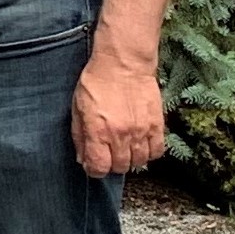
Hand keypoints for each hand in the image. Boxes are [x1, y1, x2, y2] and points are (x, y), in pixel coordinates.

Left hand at [71, 42, 166, 177]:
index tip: (93, 164)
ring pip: (139, 162)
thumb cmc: (96, 82)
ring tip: (124, 148)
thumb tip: (83, 158)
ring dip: (130, 160)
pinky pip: (157, 152)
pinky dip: (148, 153)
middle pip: (120, 167)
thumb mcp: (77, 108)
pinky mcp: (157, 125)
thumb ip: (79, 136)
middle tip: (108, 154)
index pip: (99, 167)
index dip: (94, 170)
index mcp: (98, 130)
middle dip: (111, 164)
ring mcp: (141, 131)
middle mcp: (121, 135)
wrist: (124, 64)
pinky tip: (140, 145)